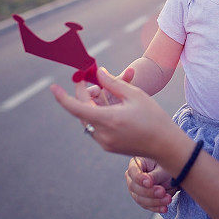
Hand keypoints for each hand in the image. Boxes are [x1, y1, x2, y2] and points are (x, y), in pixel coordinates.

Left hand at [51, 67, 180, 158]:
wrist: (165, 145)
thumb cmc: (153, 117)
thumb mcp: (135, 95)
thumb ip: (113, 83)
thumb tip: (99, 72)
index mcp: (108, 120)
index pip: (75, 108)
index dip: (62, 97)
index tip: (53, 87)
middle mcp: (102, 134)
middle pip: (82, 111)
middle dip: (85, 94)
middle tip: (93, 79)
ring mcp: (104, 142)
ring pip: (89, 118)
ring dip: (93, 104)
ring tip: (106, 91)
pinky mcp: (109, 146)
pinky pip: (97, 127)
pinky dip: (99, 113)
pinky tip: (112, 104)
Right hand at [125, 156, 175, 212]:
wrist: (173, 175)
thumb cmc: (167, 166)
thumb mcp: (163, 168)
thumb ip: (154, 175)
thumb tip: (147, 183)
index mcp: (136, 163)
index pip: (133, 171)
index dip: (140, 178)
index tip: (150, 183)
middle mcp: (132, 177)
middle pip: (134, 187)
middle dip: (149, 192)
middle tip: (162, 191)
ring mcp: (136, 190)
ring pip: (140, 199)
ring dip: (155, 201)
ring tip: (168, 199)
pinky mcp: (142, 200)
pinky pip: (147, 206)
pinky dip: (156, 208)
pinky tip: (164, 208)